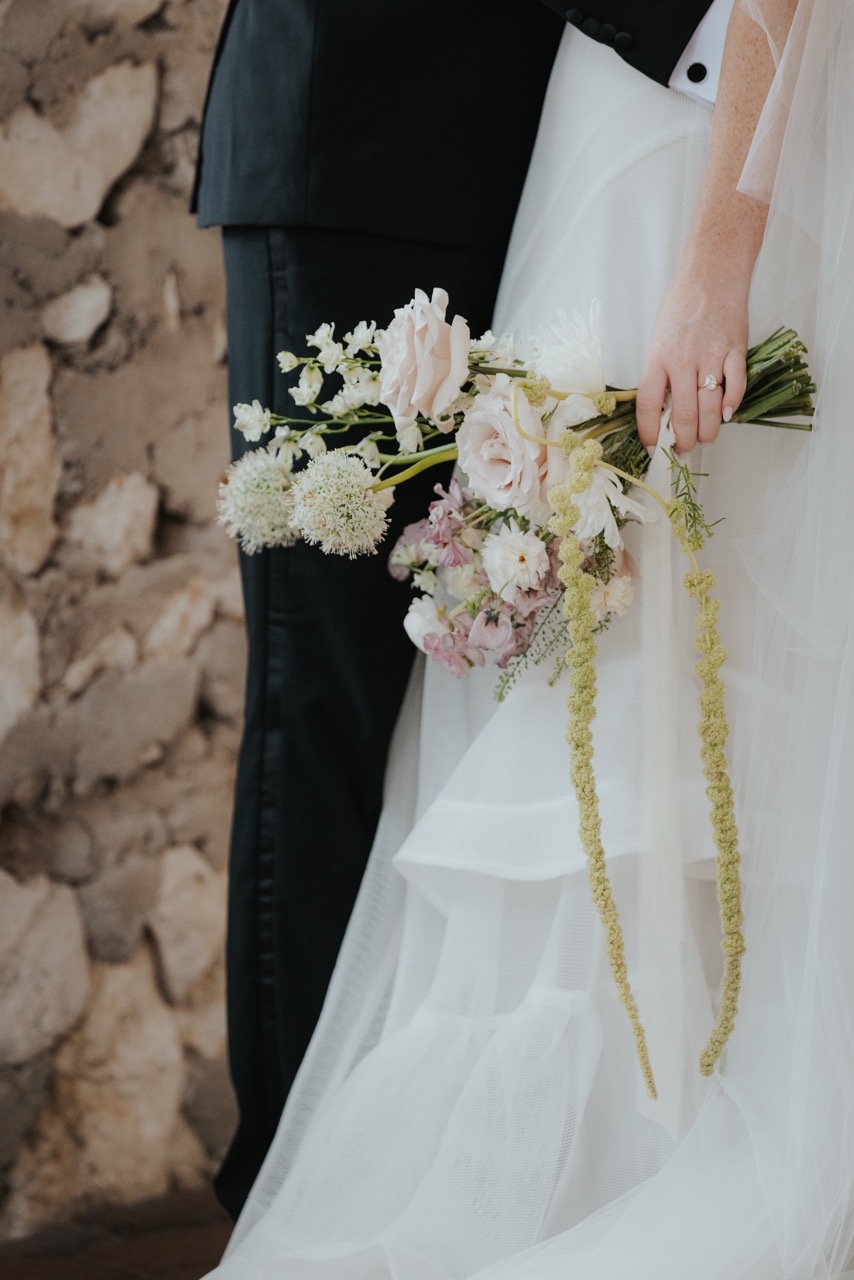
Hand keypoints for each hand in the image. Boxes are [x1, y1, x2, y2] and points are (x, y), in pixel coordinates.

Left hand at [636, 269, 749, 453]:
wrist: (712, 273)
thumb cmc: (682, 307)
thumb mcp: (660, 340)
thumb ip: (662, 373)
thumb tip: (665, 411)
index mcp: (658, 357)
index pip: (649, 405)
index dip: (650, 433)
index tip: (654, 448)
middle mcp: (683, 359)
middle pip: (683, 414)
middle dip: (683, 440)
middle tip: (685, 449)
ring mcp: (711, 355)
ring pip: (710, 407)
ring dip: (708, 430)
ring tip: (706, 439)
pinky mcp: (736, 349)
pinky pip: (736, 385)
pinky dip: (733, 404)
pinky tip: (727, 415)